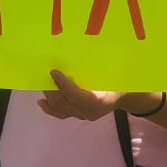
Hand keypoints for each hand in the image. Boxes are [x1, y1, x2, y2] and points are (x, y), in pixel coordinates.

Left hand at [37, 69, 163, 122]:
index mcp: (100, 100)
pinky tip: (41, 102)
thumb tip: (84, 50)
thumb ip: (99, 64)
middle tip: (45, 75)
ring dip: (51, 97)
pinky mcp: (80, 116)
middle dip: (53, 89)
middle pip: (66, 102)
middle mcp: (91, 111)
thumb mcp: (112, 70)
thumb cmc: (118, 79)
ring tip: (43, 84)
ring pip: (63, 108)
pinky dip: (51, 109)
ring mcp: (85, 115)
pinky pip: (63, 115)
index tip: (53, 72)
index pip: (76, 95)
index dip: (63, 85)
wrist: (125, 94)